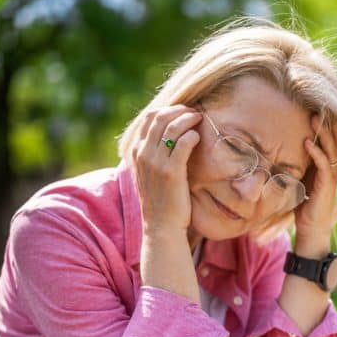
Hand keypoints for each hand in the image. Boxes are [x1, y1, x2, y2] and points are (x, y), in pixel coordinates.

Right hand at [130, 105, 201, 236]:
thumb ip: (154, 155)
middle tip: (195, 113)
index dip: (168, 109)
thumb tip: (168, 137)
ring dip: (188, 118)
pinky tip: (199, 137)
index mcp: (137, 152)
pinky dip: (192, 135)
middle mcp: (143, 154)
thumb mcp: (151, 174)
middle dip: (179, 110)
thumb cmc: (161, 200)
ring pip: (171, 127)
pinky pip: (183, 144)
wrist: (161, 226)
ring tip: (200, 120)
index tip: (183, 112)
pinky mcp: (171, 172)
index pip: (149, 118)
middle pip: (160, 117)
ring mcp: (156, 162)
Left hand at [295, 114, 336, 252]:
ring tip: (314, 118)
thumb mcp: (297, 179)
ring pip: (332, 148)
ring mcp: (331, 176)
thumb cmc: (302, 205)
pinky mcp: (327, 185)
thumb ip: (294, 164)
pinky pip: (325, 164)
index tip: (311, 107)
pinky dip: (317, 152)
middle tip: (315, 106)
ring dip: (323, 133)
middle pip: (333, 139)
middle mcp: (332, 167)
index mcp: (326, 165)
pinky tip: (307, 142)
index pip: (328, 139)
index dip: (323, 124)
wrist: (310, 229)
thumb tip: (274, 150)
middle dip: (325, 122)